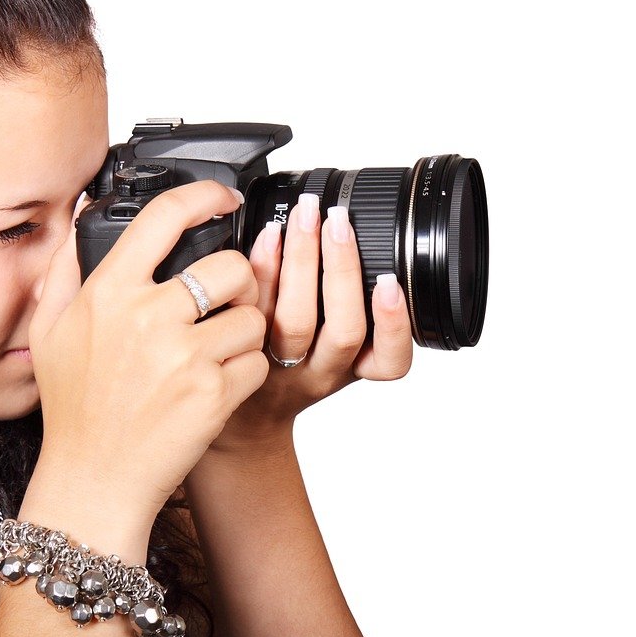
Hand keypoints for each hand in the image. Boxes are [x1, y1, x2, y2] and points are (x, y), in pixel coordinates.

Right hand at [28, 180, 268, 517]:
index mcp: (108, 293)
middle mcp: (147, 317)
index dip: (203, 195)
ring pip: (253, 315)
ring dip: (244, 330)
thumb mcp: (50, 331)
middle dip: (237, 282)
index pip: (164, 218)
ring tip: (217, 350)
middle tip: (225, 301)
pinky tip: (217, 385)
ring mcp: (184, 356)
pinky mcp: (213, 393)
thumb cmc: (74, 409)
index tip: (222, 197)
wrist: (94, 481)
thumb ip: (65, 268)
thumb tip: (83, 212)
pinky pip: (257, 360)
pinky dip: (246, 372)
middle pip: (230, 265)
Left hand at [209, 194, 413, 453]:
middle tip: (339, 221)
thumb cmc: (291, 376)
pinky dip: (262, 268)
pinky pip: (254, 309)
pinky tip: (266, 237)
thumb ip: (344, 307)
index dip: (394, 324)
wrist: (241, 418)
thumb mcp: (332, 352)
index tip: (390, 282)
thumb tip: (343, 232)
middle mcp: (318, 370)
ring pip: (296, 319)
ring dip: (302, 261)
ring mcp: (279, 364)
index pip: (389, 359)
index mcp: (350, 369)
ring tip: (305, 218)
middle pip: (342, 329)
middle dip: (344, 269)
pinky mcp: (242, 349)